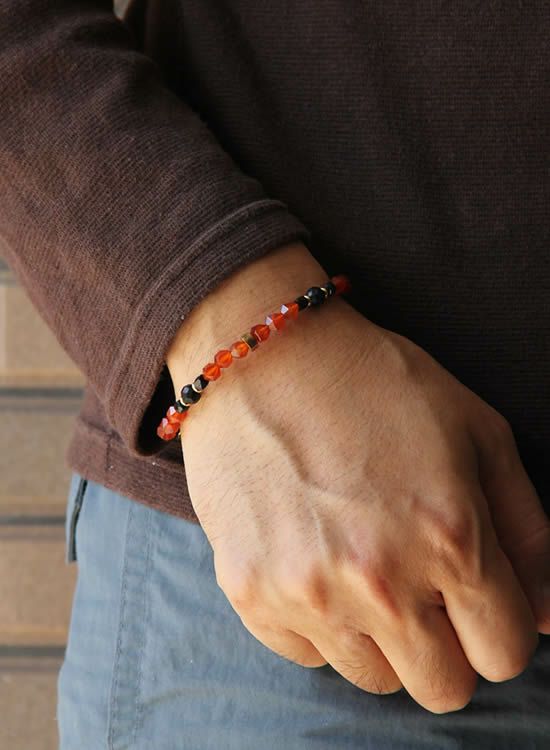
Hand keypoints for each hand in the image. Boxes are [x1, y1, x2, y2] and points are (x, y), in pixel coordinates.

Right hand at [166, 242, 549, 713]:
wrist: (260, 358)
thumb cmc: (374, 383)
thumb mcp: (476, 431)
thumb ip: (526, 531)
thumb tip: (543, 614)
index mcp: (450, 537)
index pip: (505, 651)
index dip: (497, 623)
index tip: (474, 596)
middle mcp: (379, 581)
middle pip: (442, 685)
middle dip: (446, 643)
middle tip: (421, 585)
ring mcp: (307, 593)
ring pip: (374, 677)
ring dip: (382, 635)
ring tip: (361, 563)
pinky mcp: (251, 594)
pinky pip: (308, 654)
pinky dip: (321, 621)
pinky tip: (315, 558)